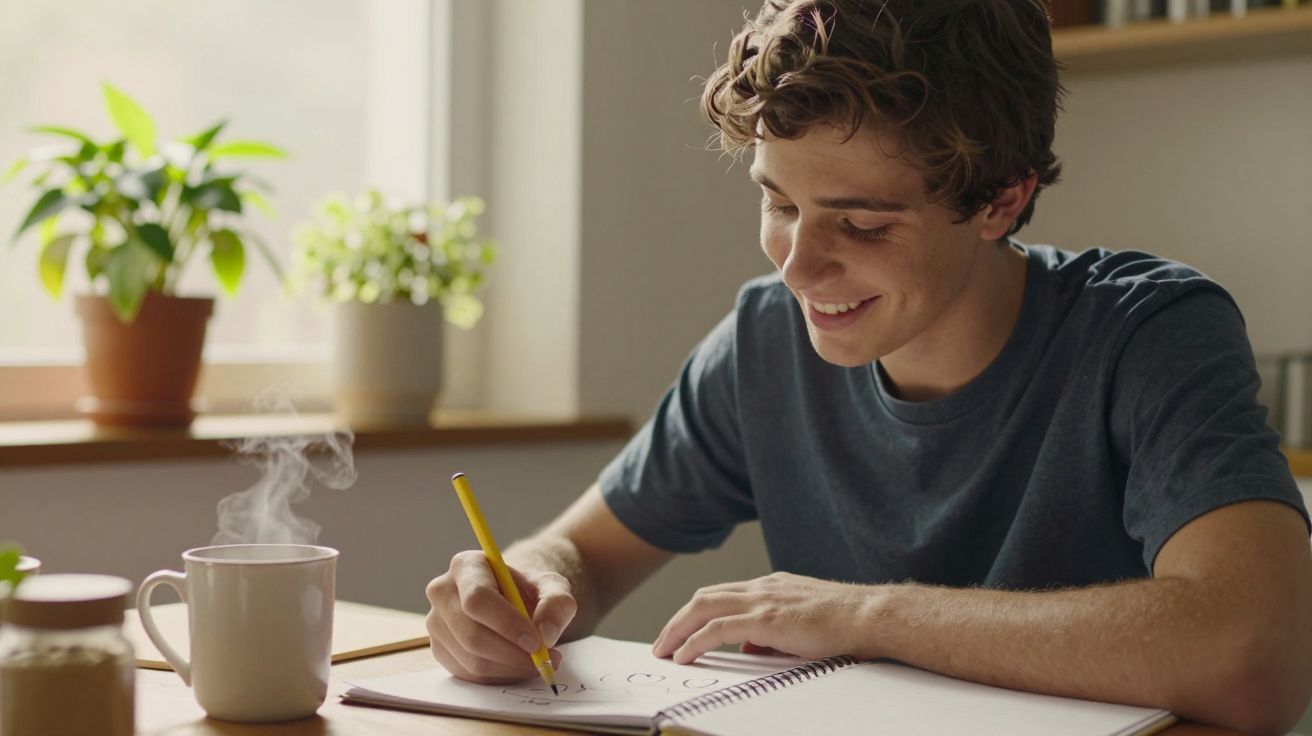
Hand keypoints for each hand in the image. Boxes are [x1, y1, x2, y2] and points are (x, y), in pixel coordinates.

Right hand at [425, 550, 576, 683]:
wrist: (512, 602)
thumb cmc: (528, 591)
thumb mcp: (553, 587)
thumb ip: (557, 604)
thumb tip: (546, 634)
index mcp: (466, 566)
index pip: (478, 599)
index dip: (507, 624)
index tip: (536, 642)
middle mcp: (442, 592)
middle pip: (472, 635)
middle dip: (513, 654)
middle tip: (544, 660)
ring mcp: (436, 624)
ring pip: (472, 660)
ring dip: (511, 668)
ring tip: (538, 662)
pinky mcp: (439, 650)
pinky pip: (470, 675)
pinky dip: (500, 676)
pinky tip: (518, 666)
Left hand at [652, 571, 880, 664]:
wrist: (868, 616)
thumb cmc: (845, 624)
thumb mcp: (801, 626)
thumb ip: (772, 634)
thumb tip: (748, 648)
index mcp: (771, 587)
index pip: (723, 595)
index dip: (697, 613)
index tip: (681, 632)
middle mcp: (762, 587)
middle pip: (704, 597)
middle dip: (677, 620)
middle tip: (662, 642)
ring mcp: (762, 600)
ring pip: (703, 608)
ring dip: (677, 629)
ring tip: (664, 650)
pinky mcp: (765, 618)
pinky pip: (717, 629)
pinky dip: (694, 641)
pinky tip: (684, 655)